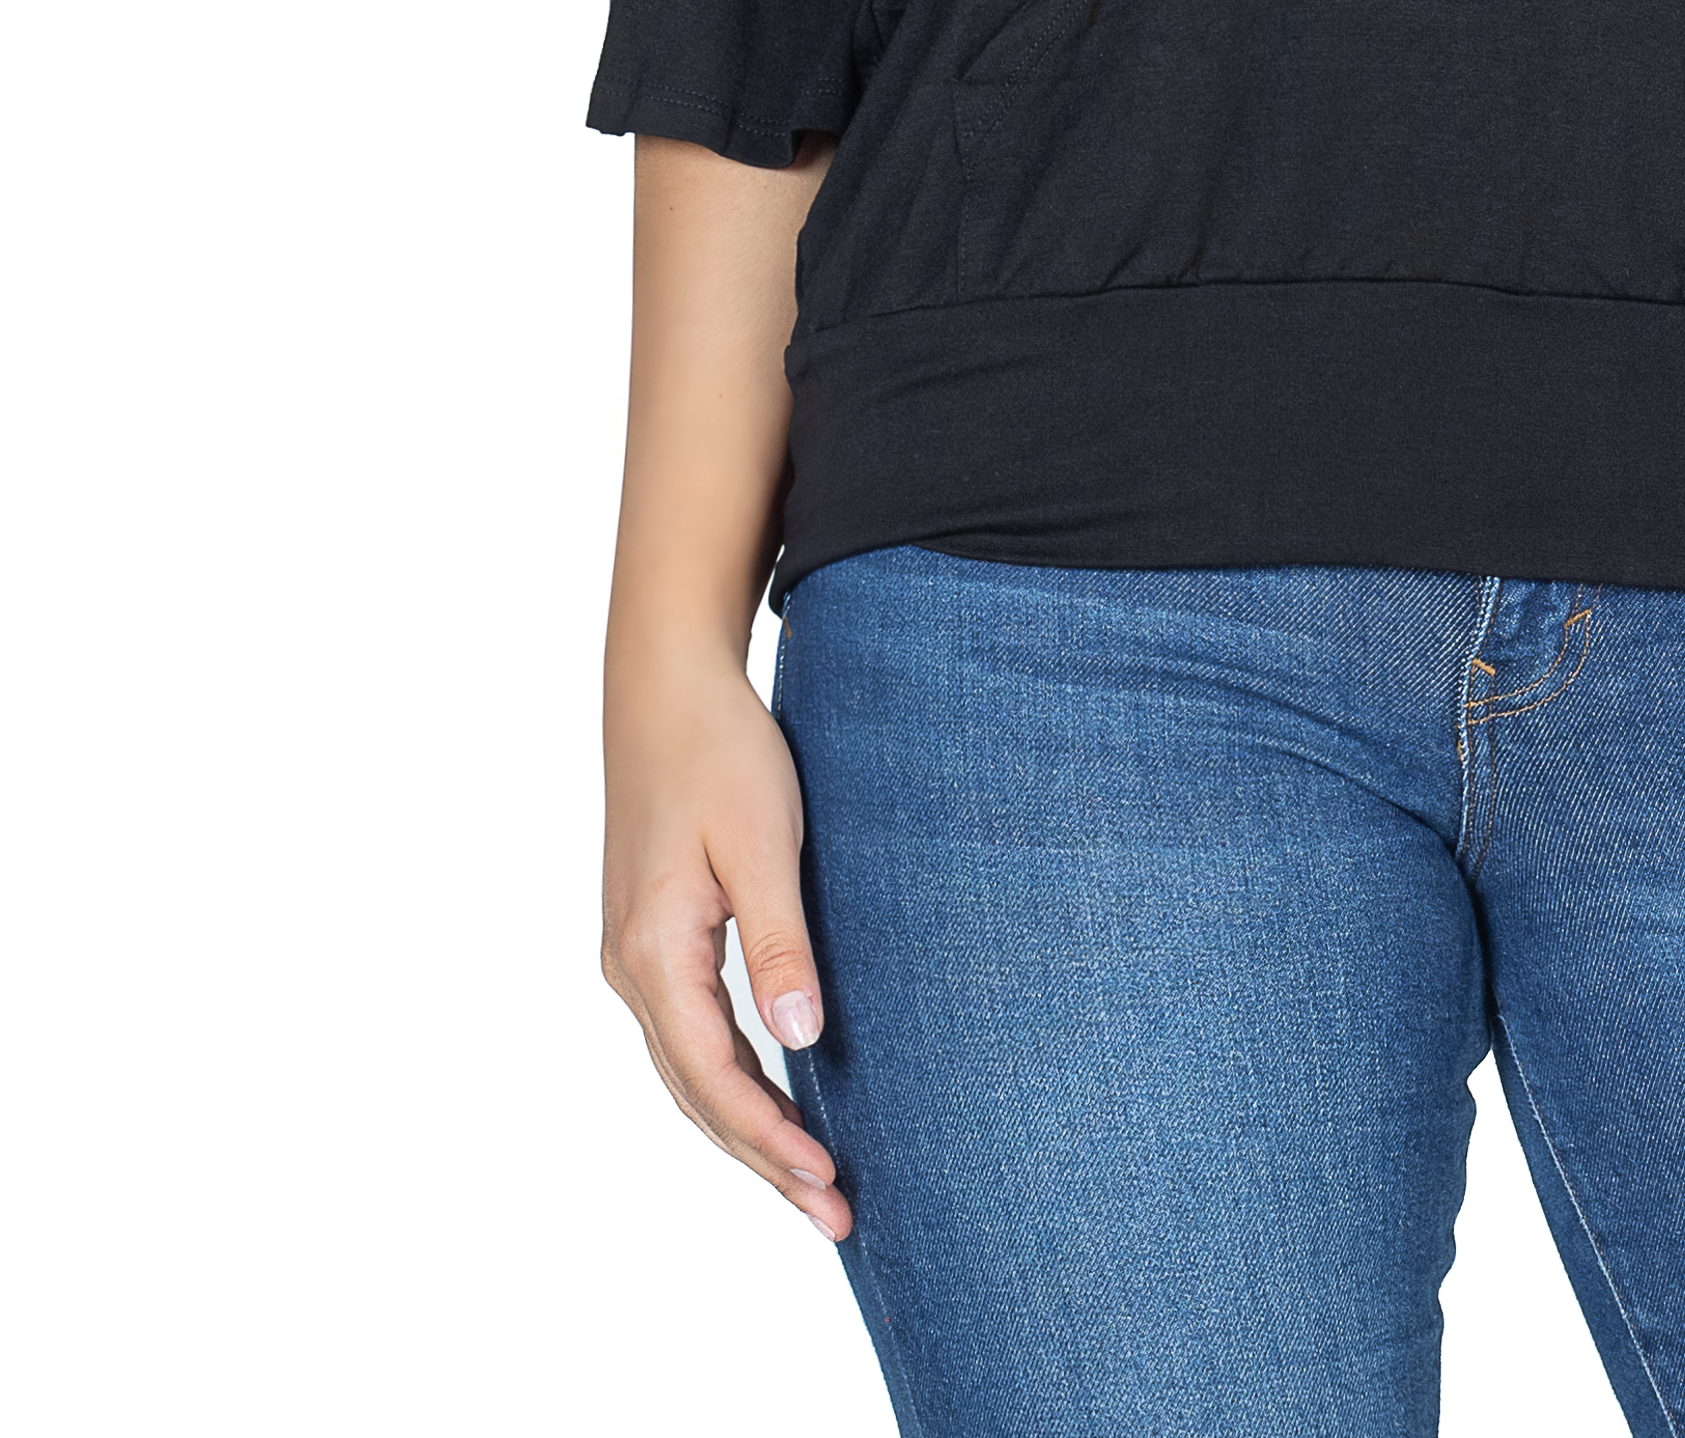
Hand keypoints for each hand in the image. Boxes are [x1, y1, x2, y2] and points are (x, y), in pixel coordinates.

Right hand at [601, 639, 849, 1239]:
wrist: (665, 686)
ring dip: (747, 1131)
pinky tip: (772, 1102)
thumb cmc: (720, 752)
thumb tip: (802, 1042)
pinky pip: (689, 1036)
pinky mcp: (651, 939)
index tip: (828, 1181)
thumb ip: (779, 943)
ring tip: (810, 1182)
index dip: (771, 1139)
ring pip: (689, 1073)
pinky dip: (729, 1083)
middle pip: (697, 1095)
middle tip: (835, 1217)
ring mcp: (634, 957)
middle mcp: (630, 968)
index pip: (715, 1078)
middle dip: (763, 1161)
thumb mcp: (762, 841)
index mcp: (653, 953)